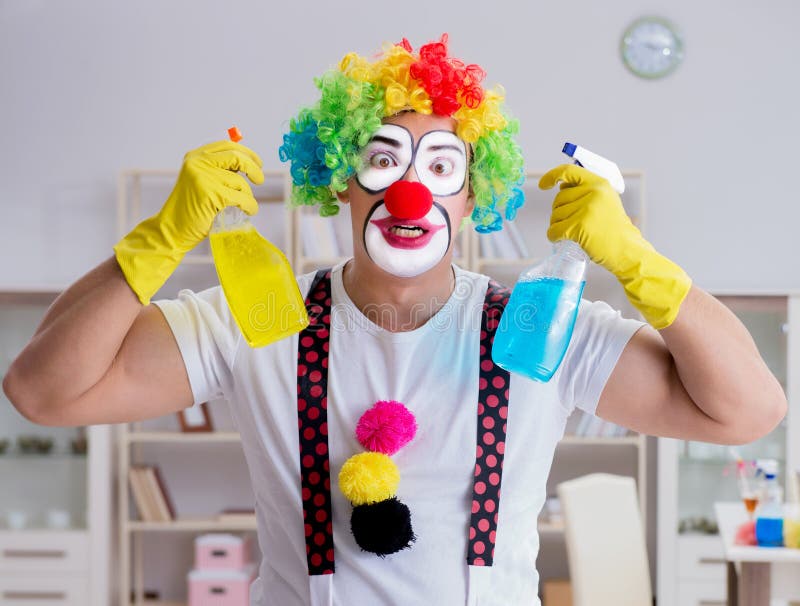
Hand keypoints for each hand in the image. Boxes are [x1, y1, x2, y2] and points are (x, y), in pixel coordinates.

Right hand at [114, 140, 263, 304]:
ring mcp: (204, 178)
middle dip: (253, 168)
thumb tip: (247, 164)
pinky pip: (242, 198)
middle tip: (259, 179)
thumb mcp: (200, 182)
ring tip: (245, 205)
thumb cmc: (189, 209)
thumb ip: (218, 171)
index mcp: (195, 157)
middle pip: (237, 157)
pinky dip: (250, 206)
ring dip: (248, 196)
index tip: (257, 162)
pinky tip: (249, 211)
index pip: (227, 146)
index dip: (246, 152)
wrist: (171, 230)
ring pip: (240, 182)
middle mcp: (198, 163)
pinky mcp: (212, 194)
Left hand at [539, 163, 690, 328]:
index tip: (543, 185)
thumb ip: (587, 191)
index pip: (569, 171)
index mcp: (600, 183)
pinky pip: (554, 230)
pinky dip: (553, 236)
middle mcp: (593, 192)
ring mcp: (586, 209)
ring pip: (555, 215)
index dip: (552, 176)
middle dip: (559, 212)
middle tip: (571, 223)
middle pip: (559, 199)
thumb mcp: (606, 200)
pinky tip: (560, 239)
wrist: (627, 250)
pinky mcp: (579, 226)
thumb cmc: (614, 229)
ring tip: (571, 232)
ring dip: (557, 225)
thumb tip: (562, 186)